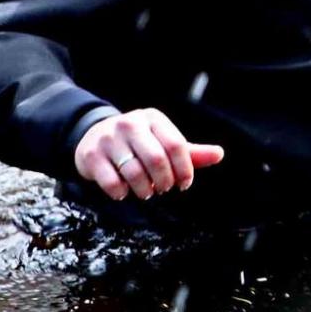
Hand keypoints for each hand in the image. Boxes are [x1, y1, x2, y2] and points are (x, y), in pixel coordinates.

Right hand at [73, 109, 223, 201]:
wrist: (93, 135)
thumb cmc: (137, 142)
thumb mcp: (162, 141)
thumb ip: (189, 151)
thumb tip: (219, 154)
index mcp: (153, 118)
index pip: (177, 145)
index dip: (185, 169)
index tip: (184, 184)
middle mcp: (130, 124)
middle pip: (157, 159)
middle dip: (165, 181)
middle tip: (164, 189)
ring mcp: (109, 138)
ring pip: (134, 172)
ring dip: (144, 189)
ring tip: (146, 191)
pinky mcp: (91, 155)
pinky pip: (111, 182)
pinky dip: (121, 193)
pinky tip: (124, 191)